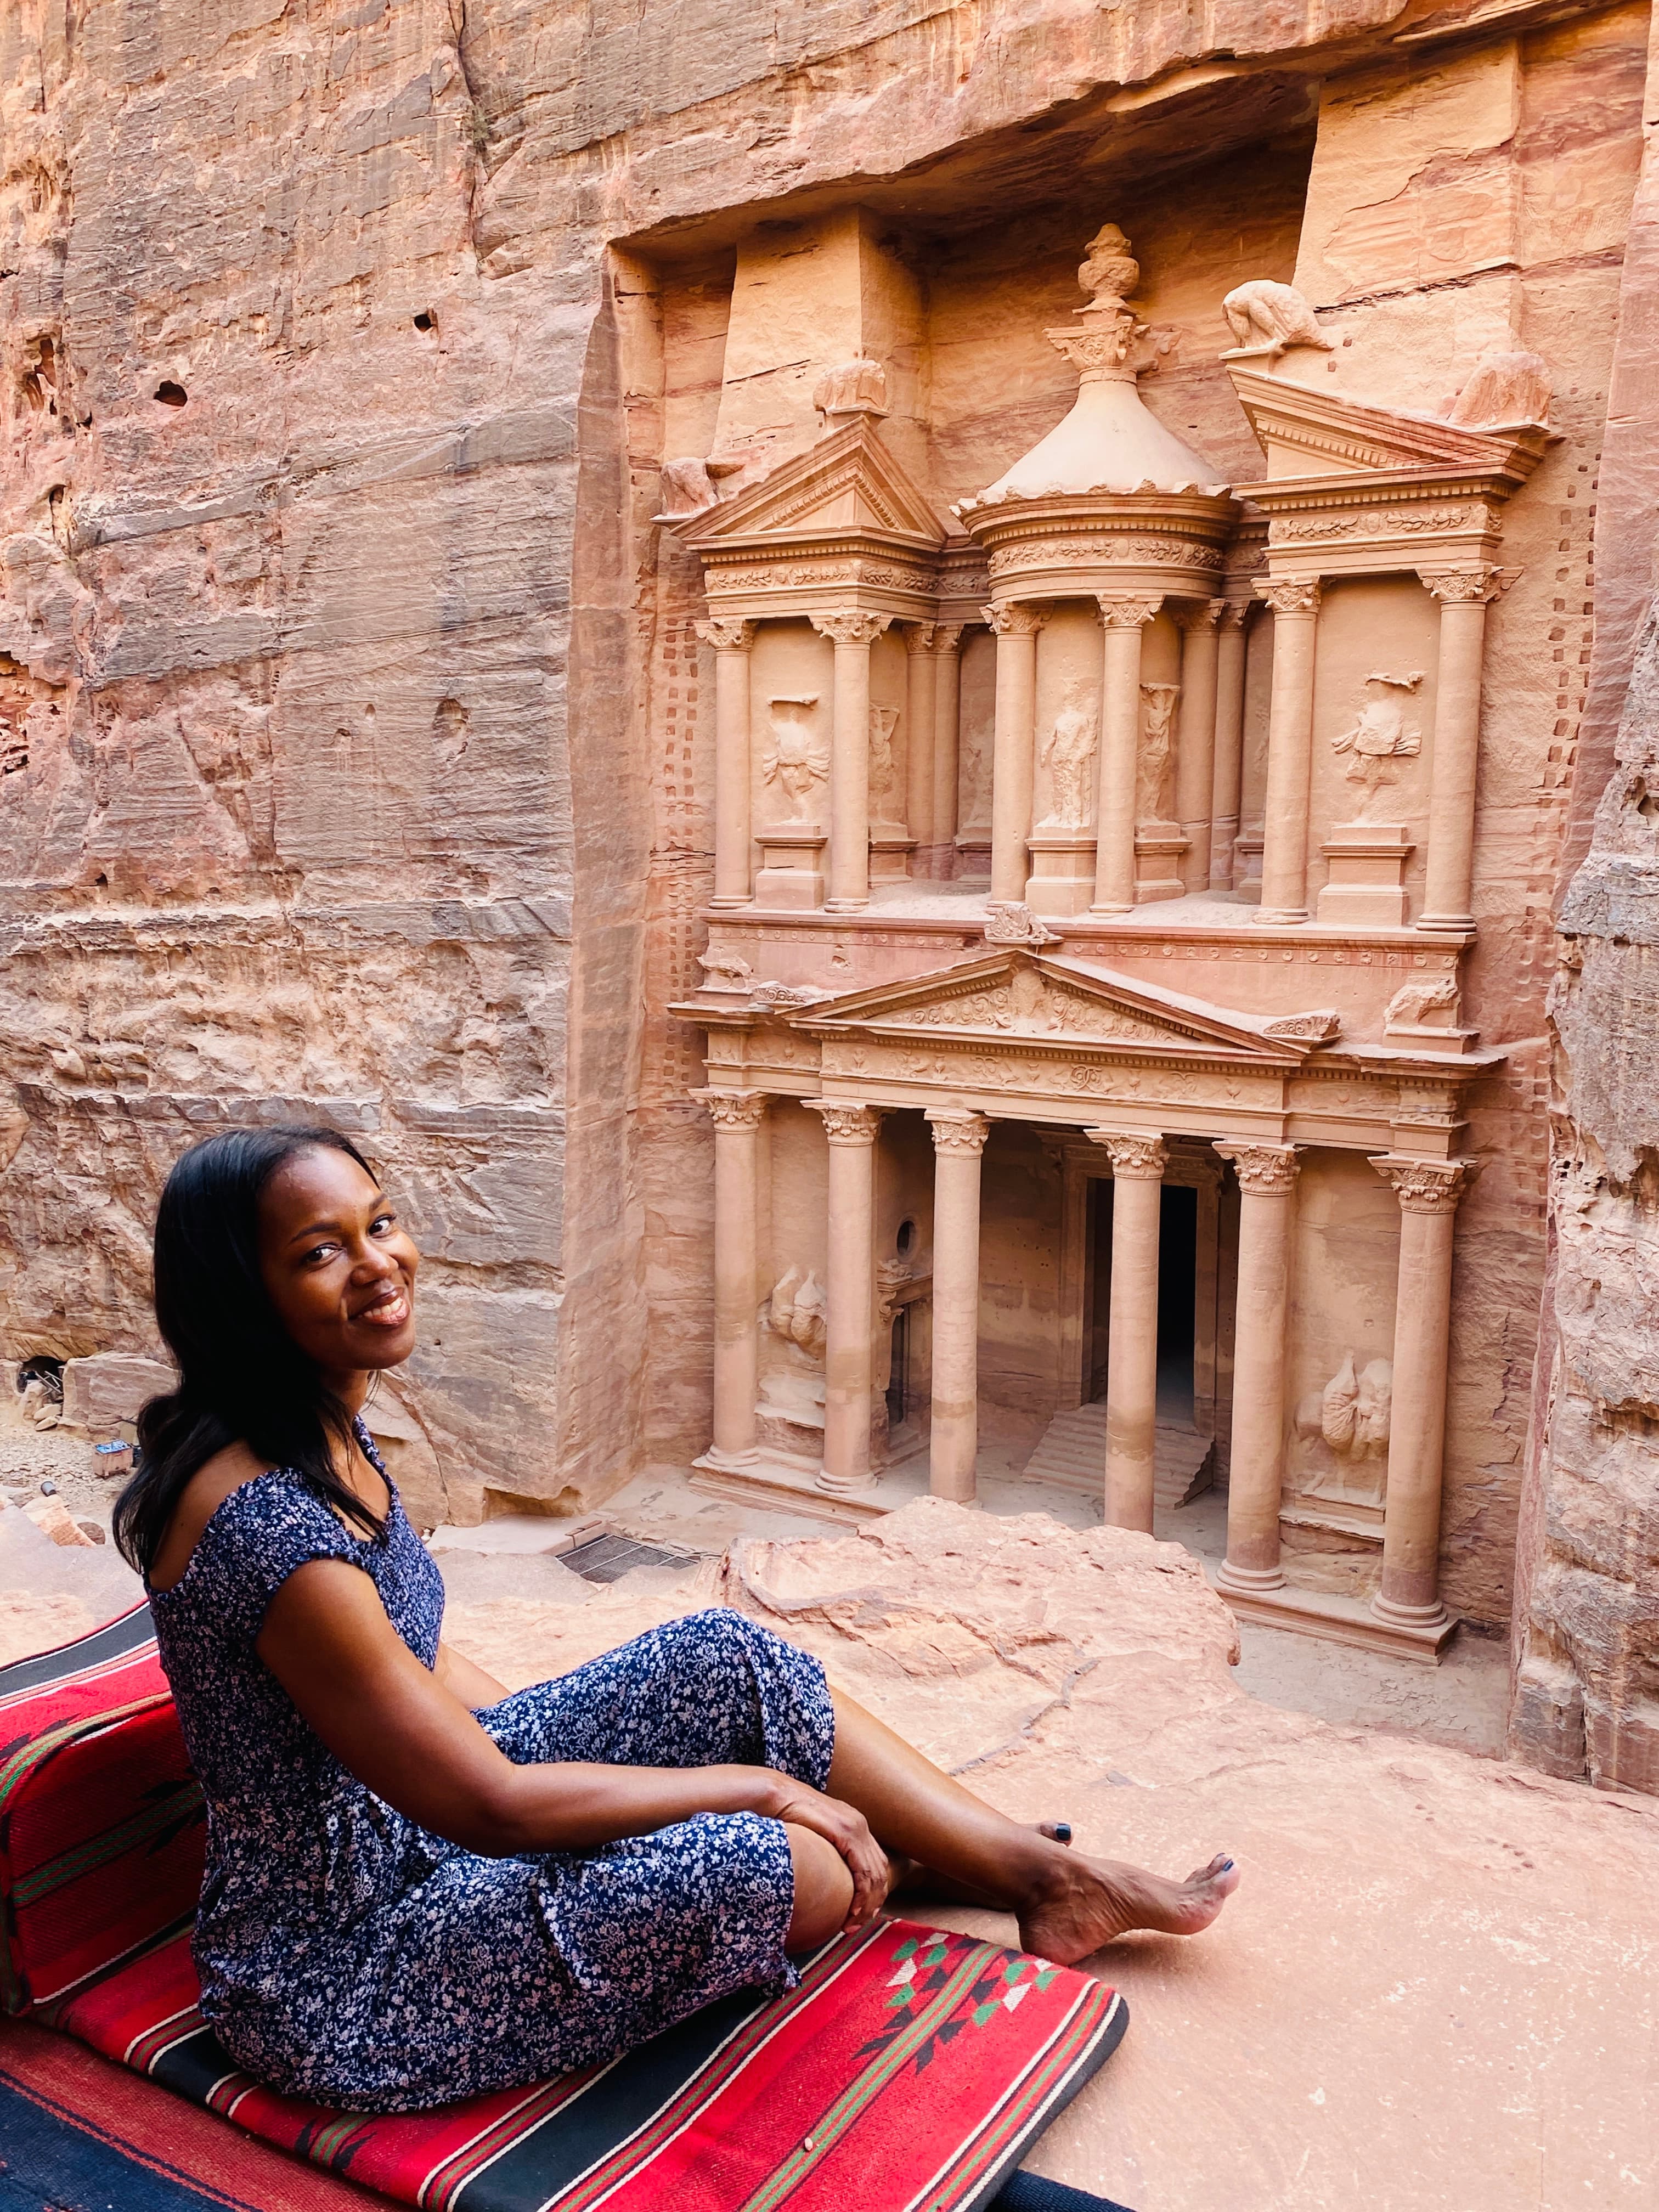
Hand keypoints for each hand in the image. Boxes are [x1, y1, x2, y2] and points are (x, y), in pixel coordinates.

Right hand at [769, 1776, 889, 1930]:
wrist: (778, 1795)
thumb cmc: (789, 1817)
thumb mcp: (816, 1835)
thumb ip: (827, 1849)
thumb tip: (824, 1874)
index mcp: (855, 1825)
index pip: (876, 1863)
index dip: (874, 1891)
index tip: (863, 1914)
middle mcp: (860, 1825)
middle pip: (880, 1871)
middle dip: (873, 1902)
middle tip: (858, 1924)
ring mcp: (855, 1827)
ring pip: (875, 1874)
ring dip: (868, 1903)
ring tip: (854, 1923)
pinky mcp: (845, 1832)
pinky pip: (862, 1870)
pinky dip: (862, 1893)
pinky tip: (854, 1909)